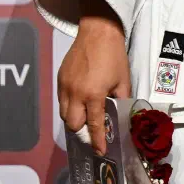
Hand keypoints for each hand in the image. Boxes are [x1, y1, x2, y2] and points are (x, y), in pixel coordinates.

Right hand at [57, 0, 130, 155]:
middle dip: (82, 132)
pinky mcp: (60, 79)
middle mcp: (75, 93)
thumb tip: (120, 114)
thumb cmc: (114, 55)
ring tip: (86, 120)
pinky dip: (69, 107)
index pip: (94, 125)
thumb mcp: (123, 80)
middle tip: (93, 133)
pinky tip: (79, 104)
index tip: (100, 151)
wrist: (97, 32)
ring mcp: (64, 86)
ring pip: (64, 114)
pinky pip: (61, 100)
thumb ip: (121, 99)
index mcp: (93, 95)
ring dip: (74, 120)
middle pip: (73, 125)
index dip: (97, 140)